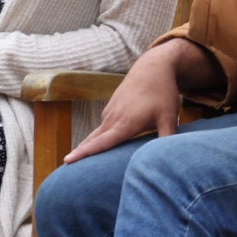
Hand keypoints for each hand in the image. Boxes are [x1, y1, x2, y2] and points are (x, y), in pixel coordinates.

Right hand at [64, 36, 219, 161]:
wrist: (152, 68)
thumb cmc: (162, 93)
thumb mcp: (170, 117)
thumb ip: (168, 137)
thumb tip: (170, 157)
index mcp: (125, 124)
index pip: (100, 143)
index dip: (84, 153)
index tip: (67, 160)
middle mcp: (112, 119)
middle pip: (92, 140)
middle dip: (79, 153)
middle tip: (66, 168)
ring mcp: (109, 112)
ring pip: (97, 134)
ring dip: (89, 146)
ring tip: (81, 159)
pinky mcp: (111, 108)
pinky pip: (103, 127)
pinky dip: (98, 137)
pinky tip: (101, 144)